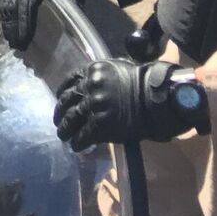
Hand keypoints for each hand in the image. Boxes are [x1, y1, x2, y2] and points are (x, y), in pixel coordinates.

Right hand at [0, 0, 90, 50]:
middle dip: (13, 26)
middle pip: (12, 2)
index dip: (23, 23)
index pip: (26, 2)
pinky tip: (8, 23)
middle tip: (15, 45)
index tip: (22, 41)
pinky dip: (6, 9)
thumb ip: (66, 7)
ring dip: (8, 19)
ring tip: (10, 39)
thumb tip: (64, 31)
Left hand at [54, 60, 205, 149]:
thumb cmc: (143, 83)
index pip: (70, 81)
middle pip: (67, 100)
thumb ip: (101, 77)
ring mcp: (94, 105)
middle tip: (58, 121)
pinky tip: (77, 146)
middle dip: (60, 113)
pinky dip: (78, 142)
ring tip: (64, 136)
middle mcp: (89, 86)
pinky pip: (84, 135)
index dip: (63, 93)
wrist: (158, 98)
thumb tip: (92, 86)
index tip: (61, 100)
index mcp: (92, 70)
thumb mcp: (118, 68)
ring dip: (65, 129)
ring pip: (71, 119)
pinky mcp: (100, 124)